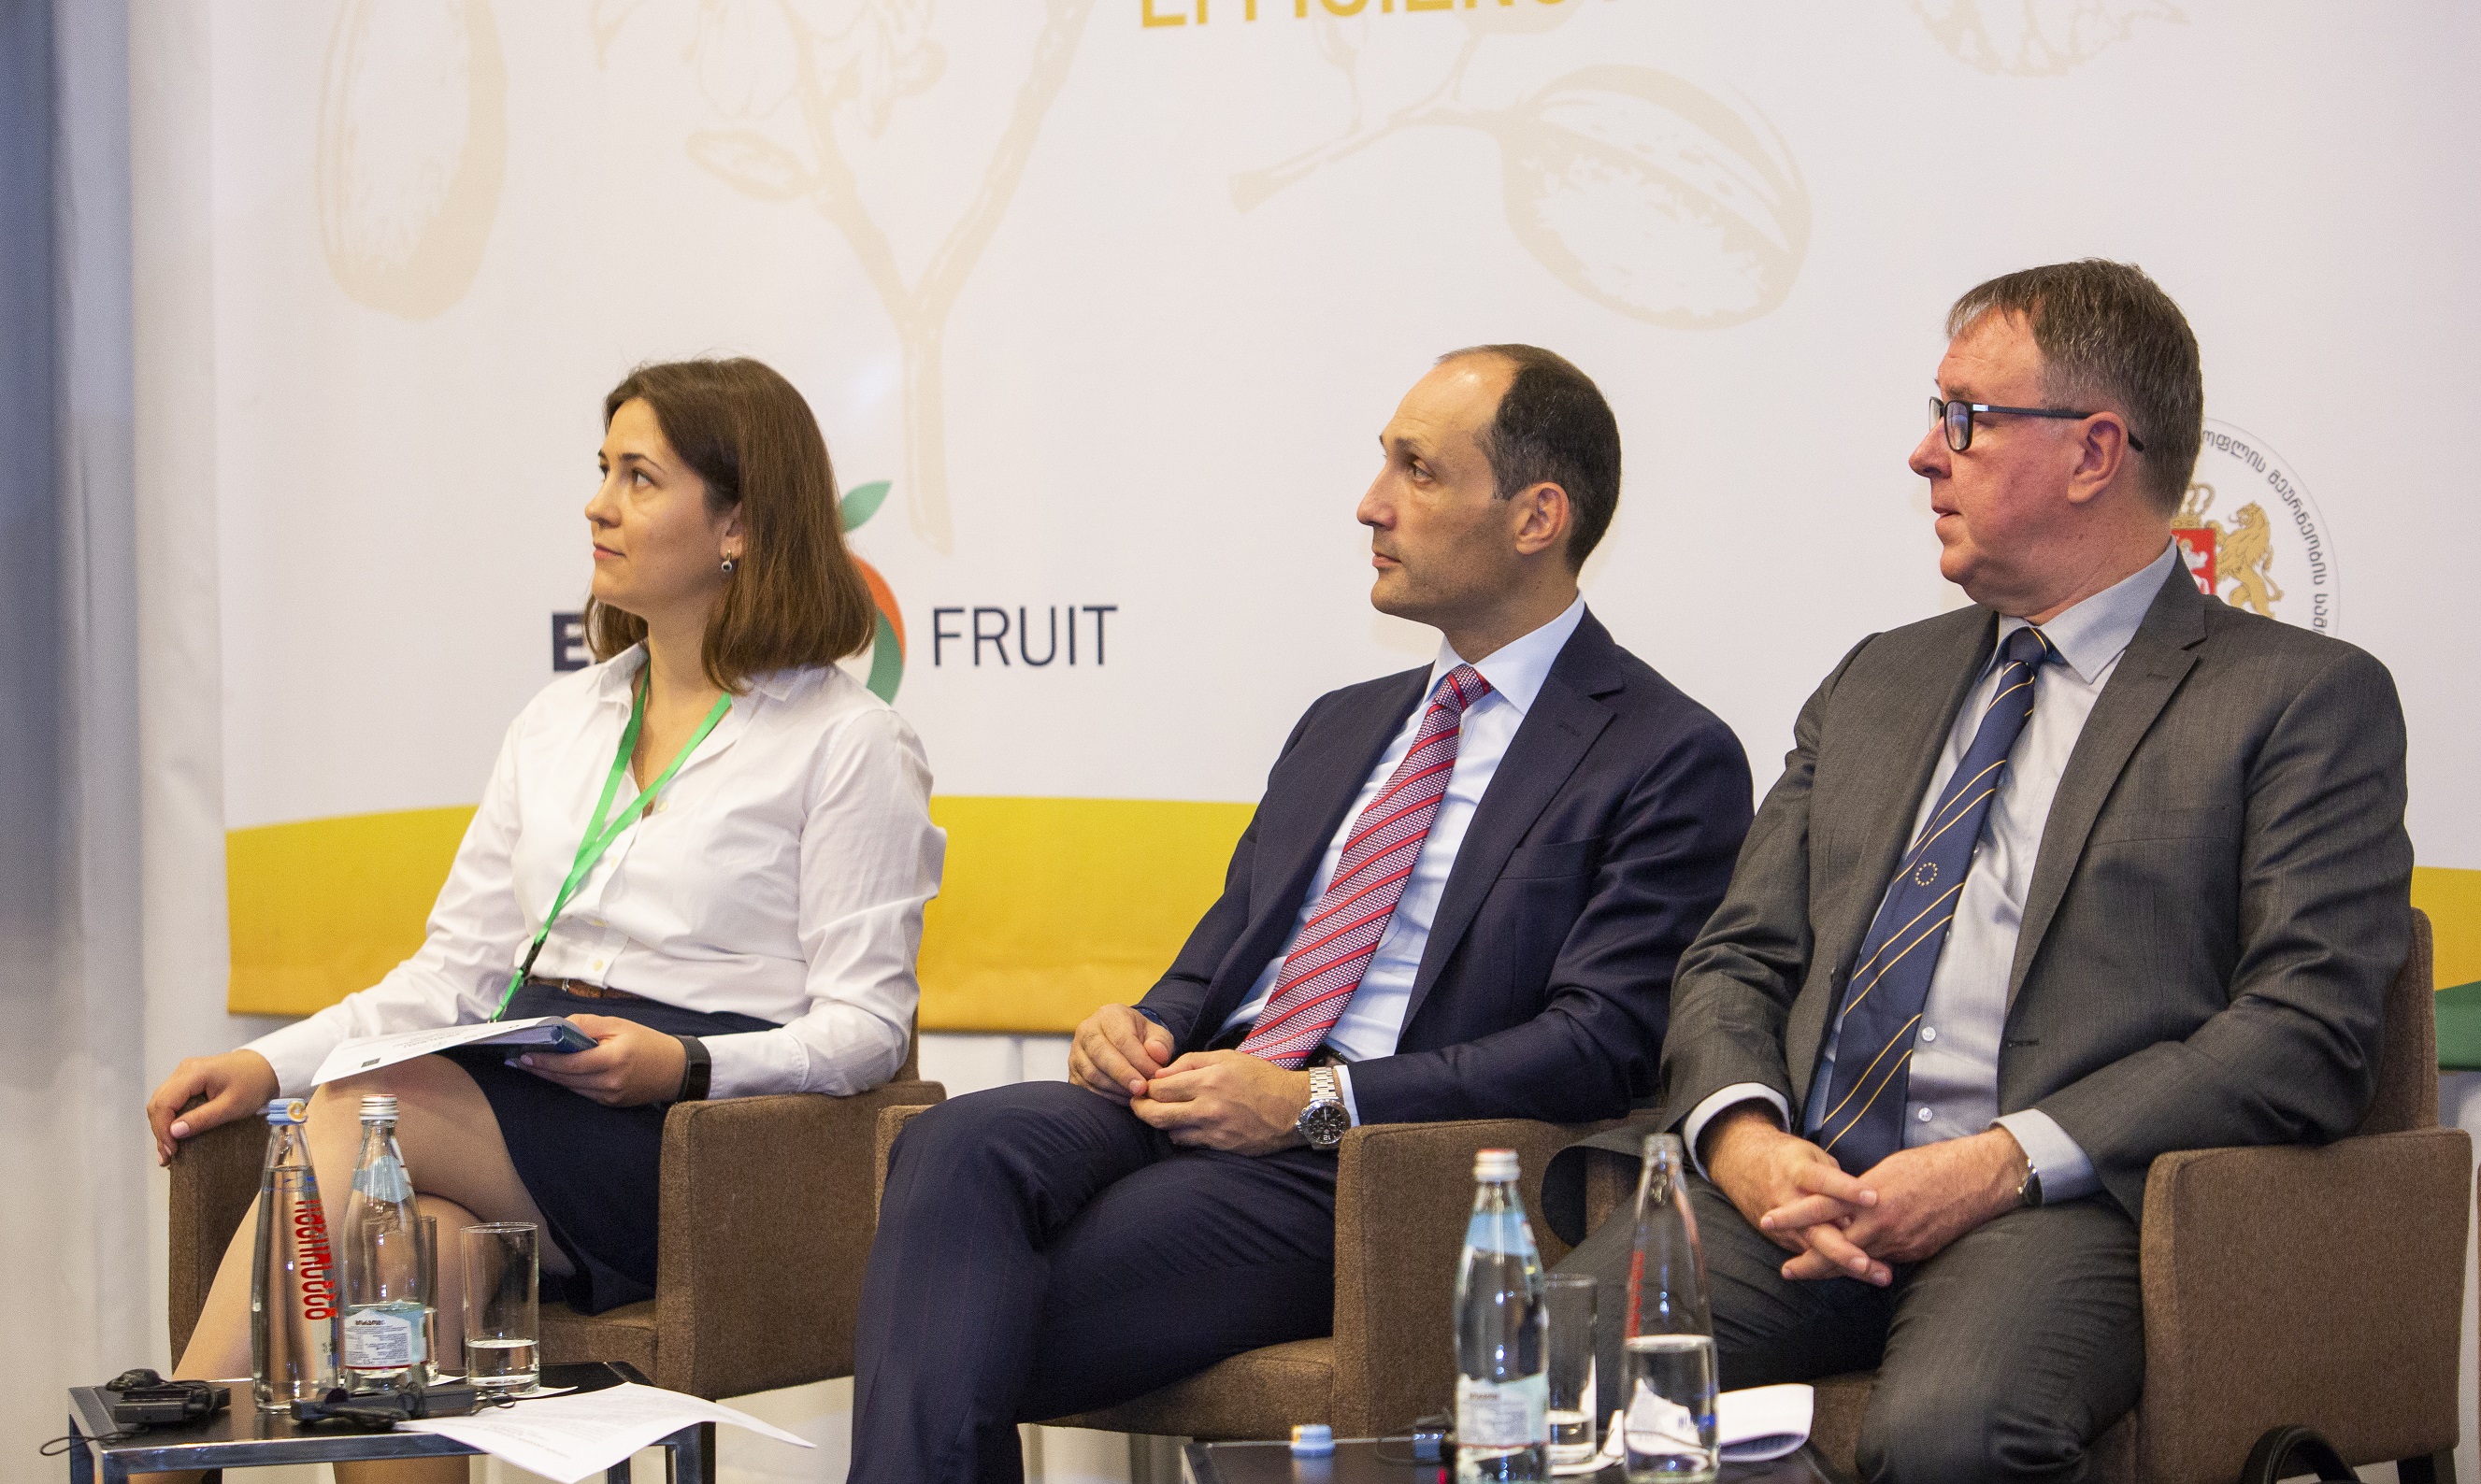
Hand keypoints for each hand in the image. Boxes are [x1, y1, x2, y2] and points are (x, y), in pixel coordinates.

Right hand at [146, 1050, 281, 1165]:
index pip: (164, 1103)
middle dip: (159, 1131)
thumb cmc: (254, 1084)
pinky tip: (174, 1136)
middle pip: (158, 1103)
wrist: (266, 1067)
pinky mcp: (188, 1080)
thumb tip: (174, 1132)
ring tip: (168, 1152)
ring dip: (162, 1127)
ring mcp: (184, 1073)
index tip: (171, 1151)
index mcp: (193, 1073)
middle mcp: (184, 1070)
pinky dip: (169, 1119)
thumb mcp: (232, 1106)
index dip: (162, 1129)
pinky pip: (171, 1100)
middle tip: (167, 1157)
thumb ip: (202, 1119)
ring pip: (161, 1103)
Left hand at [516, 1014, 689, 1105]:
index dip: (545, 1059)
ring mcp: (609, 1096)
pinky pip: (582, 1093)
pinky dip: (568, 1083)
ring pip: (571, 1088)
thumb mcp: (619, 1025)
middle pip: (566, 1078)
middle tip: (521, 1060)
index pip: (570, 1063)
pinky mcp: (610, 1104)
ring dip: (551, 1077)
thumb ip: (587, 1024)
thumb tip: (559, 1028)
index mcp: (613, 1059)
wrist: (676, 1070)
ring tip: (533, 1066)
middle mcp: (610, 1082)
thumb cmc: (648, 1043)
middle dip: (542, 1069)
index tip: (526, 1054)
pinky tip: (556, 1074)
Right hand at [1069, 1004, 1174, 1099]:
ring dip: (1115, 1088)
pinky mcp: (1073, 1071)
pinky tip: (1123, 1098)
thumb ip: (1161, 1043)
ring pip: (1091, 1073)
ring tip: (1135, 1095)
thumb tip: (1157, 1054)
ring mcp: (1076, 1051)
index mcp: (1110, 1015)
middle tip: (1142, 1089)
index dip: (1139, 1059)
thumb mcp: (1156, 1034)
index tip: (1154, 1074)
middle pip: (1100, 1053)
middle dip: (1124, 1074)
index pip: (1122, 1038)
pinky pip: (1085, 1087)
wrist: (1122, 1042)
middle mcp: (1087, 1030)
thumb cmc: (1141, 1039)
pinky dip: (1106, 1096)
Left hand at [1130, 1050, 1311, 1155]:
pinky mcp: (1221, 1147)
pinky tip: (1186, 1125)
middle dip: (1141, 1110)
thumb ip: (1191, 1062)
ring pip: (1170, 1131)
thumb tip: (1161, 1074)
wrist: (1294, 1109)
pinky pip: (1189, 1143)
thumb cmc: (1261, 1078)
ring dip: (1163, 1123)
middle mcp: (1208, 1107)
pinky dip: (1182, 1135)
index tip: (1144, 1087)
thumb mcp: (1228, 1057)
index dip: (1146, 1088)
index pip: (1161, 1088)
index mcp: (1209, 1080)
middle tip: (1137, 1105)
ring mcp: (1214, 1130)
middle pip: (1157, 1115)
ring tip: (1164, 1113)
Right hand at [1702, 1104, 1888, 1285]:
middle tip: (1865, 1263)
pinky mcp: (1783, 1239)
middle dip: (1841, 1248)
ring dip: (1847, 1265)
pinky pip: (1813, 1255)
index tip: (1874, 1198)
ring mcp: (1784, 1225)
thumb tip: (1862, 1205)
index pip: (1823, 1181)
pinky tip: (1868, 1276)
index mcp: (1797, 1171)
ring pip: (1818, 1249)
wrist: (1741, 1164)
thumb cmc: (1787, 1159)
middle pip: (1816, 1227)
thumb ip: (1835, 1179)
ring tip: (1877, 1275)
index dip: (1847, 1189)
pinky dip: (1840, 1266)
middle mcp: (1788, 1201)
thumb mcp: (1812, 1155)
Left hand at [1774, 1128, 2026, 1278]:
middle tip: (1786, 1270)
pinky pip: (1887, 1261)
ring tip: (1813, 1274)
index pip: (1821, 1208)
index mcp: (1870, 1194)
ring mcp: (1901, 1242)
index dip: (1793, 1216)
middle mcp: (1882, 1222)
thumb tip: (1844, 1202)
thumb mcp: (1889, 1170)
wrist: (1978, 1179)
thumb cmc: (1933, 1164)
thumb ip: (1862, 1190)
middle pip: (1835, 1247)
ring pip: (1860, 1260)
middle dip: (1808, 1262)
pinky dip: (1870, 1265)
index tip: (1768, 1221)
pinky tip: (1858, 1270)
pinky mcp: (1917, 1252)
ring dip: (1837, 1268)